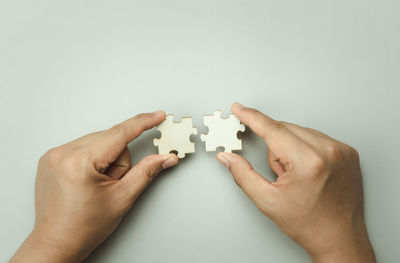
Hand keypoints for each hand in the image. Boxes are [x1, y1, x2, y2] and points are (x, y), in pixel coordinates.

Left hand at [10, 111, 178, 262]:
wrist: (57, 242)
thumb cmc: (83, 227)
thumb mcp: (122, 198)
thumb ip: (146, 172)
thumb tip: (164, 158)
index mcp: (80, 163)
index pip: (119, 134)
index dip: (142, 123)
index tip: (157, 115)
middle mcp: (62, 153)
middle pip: (109, 139)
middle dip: (118, 160)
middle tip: (113, 183)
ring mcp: (54, 154)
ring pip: (97, 142)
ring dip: (105, 160)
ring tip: (98, 185)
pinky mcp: (51, 158)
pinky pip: (83, 146)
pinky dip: (93, 159)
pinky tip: (89, 179)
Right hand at [217, 103, 375, 262]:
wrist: (340, 239)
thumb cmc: (310, 224)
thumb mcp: (268, 201)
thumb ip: (243, 175)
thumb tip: (227, 157)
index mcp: (309, 162)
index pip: (272, 129)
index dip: (252, 117)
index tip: (239, 109)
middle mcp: (329, 150)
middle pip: (285, 129)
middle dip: (275, 148)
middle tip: (281, 175)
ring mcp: (342, 150)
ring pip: (299, 132)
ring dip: (290, 148)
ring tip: (297, 176)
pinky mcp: (348, 151)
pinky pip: (316, 137)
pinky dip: (305, 149)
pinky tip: (308, 172)